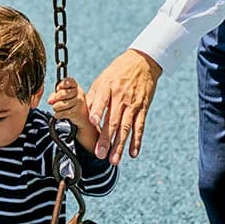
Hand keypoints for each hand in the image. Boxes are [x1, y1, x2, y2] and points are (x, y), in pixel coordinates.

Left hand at [48, 76, 98, 151]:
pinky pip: (61, 113)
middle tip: (54, 102)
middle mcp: (79, 93)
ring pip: (59, 105)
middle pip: (61, 94)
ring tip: (58, 109)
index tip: (58, 89)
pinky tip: (60, 114)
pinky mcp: (77, 112)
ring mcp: (79, 102)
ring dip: (56, 108)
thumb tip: (50, 101)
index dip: (60, 85)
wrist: (83, 117)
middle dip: (55, 99)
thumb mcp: (64, 97)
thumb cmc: (72, 104)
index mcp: (76, 86)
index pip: (67, 81)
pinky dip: (57, 115)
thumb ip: (55, 95)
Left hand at [86, 49, 161, 164]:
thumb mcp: (102, 79)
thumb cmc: (117, 72)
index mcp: (108, 88)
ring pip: (126, 128)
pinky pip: (140, 127)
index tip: (91, 122)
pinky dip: (137, 141)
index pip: (102, 101)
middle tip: (99, 154)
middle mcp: (121, 97)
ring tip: (114, 160)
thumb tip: (81, 113)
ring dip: (120, 145)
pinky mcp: (143, 108)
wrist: (142, 62)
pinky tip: (133, 153)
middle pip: (113, 121)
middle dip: (106, 139)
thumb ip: (92, 97)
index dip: (97, 111)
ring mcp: (133, 104)